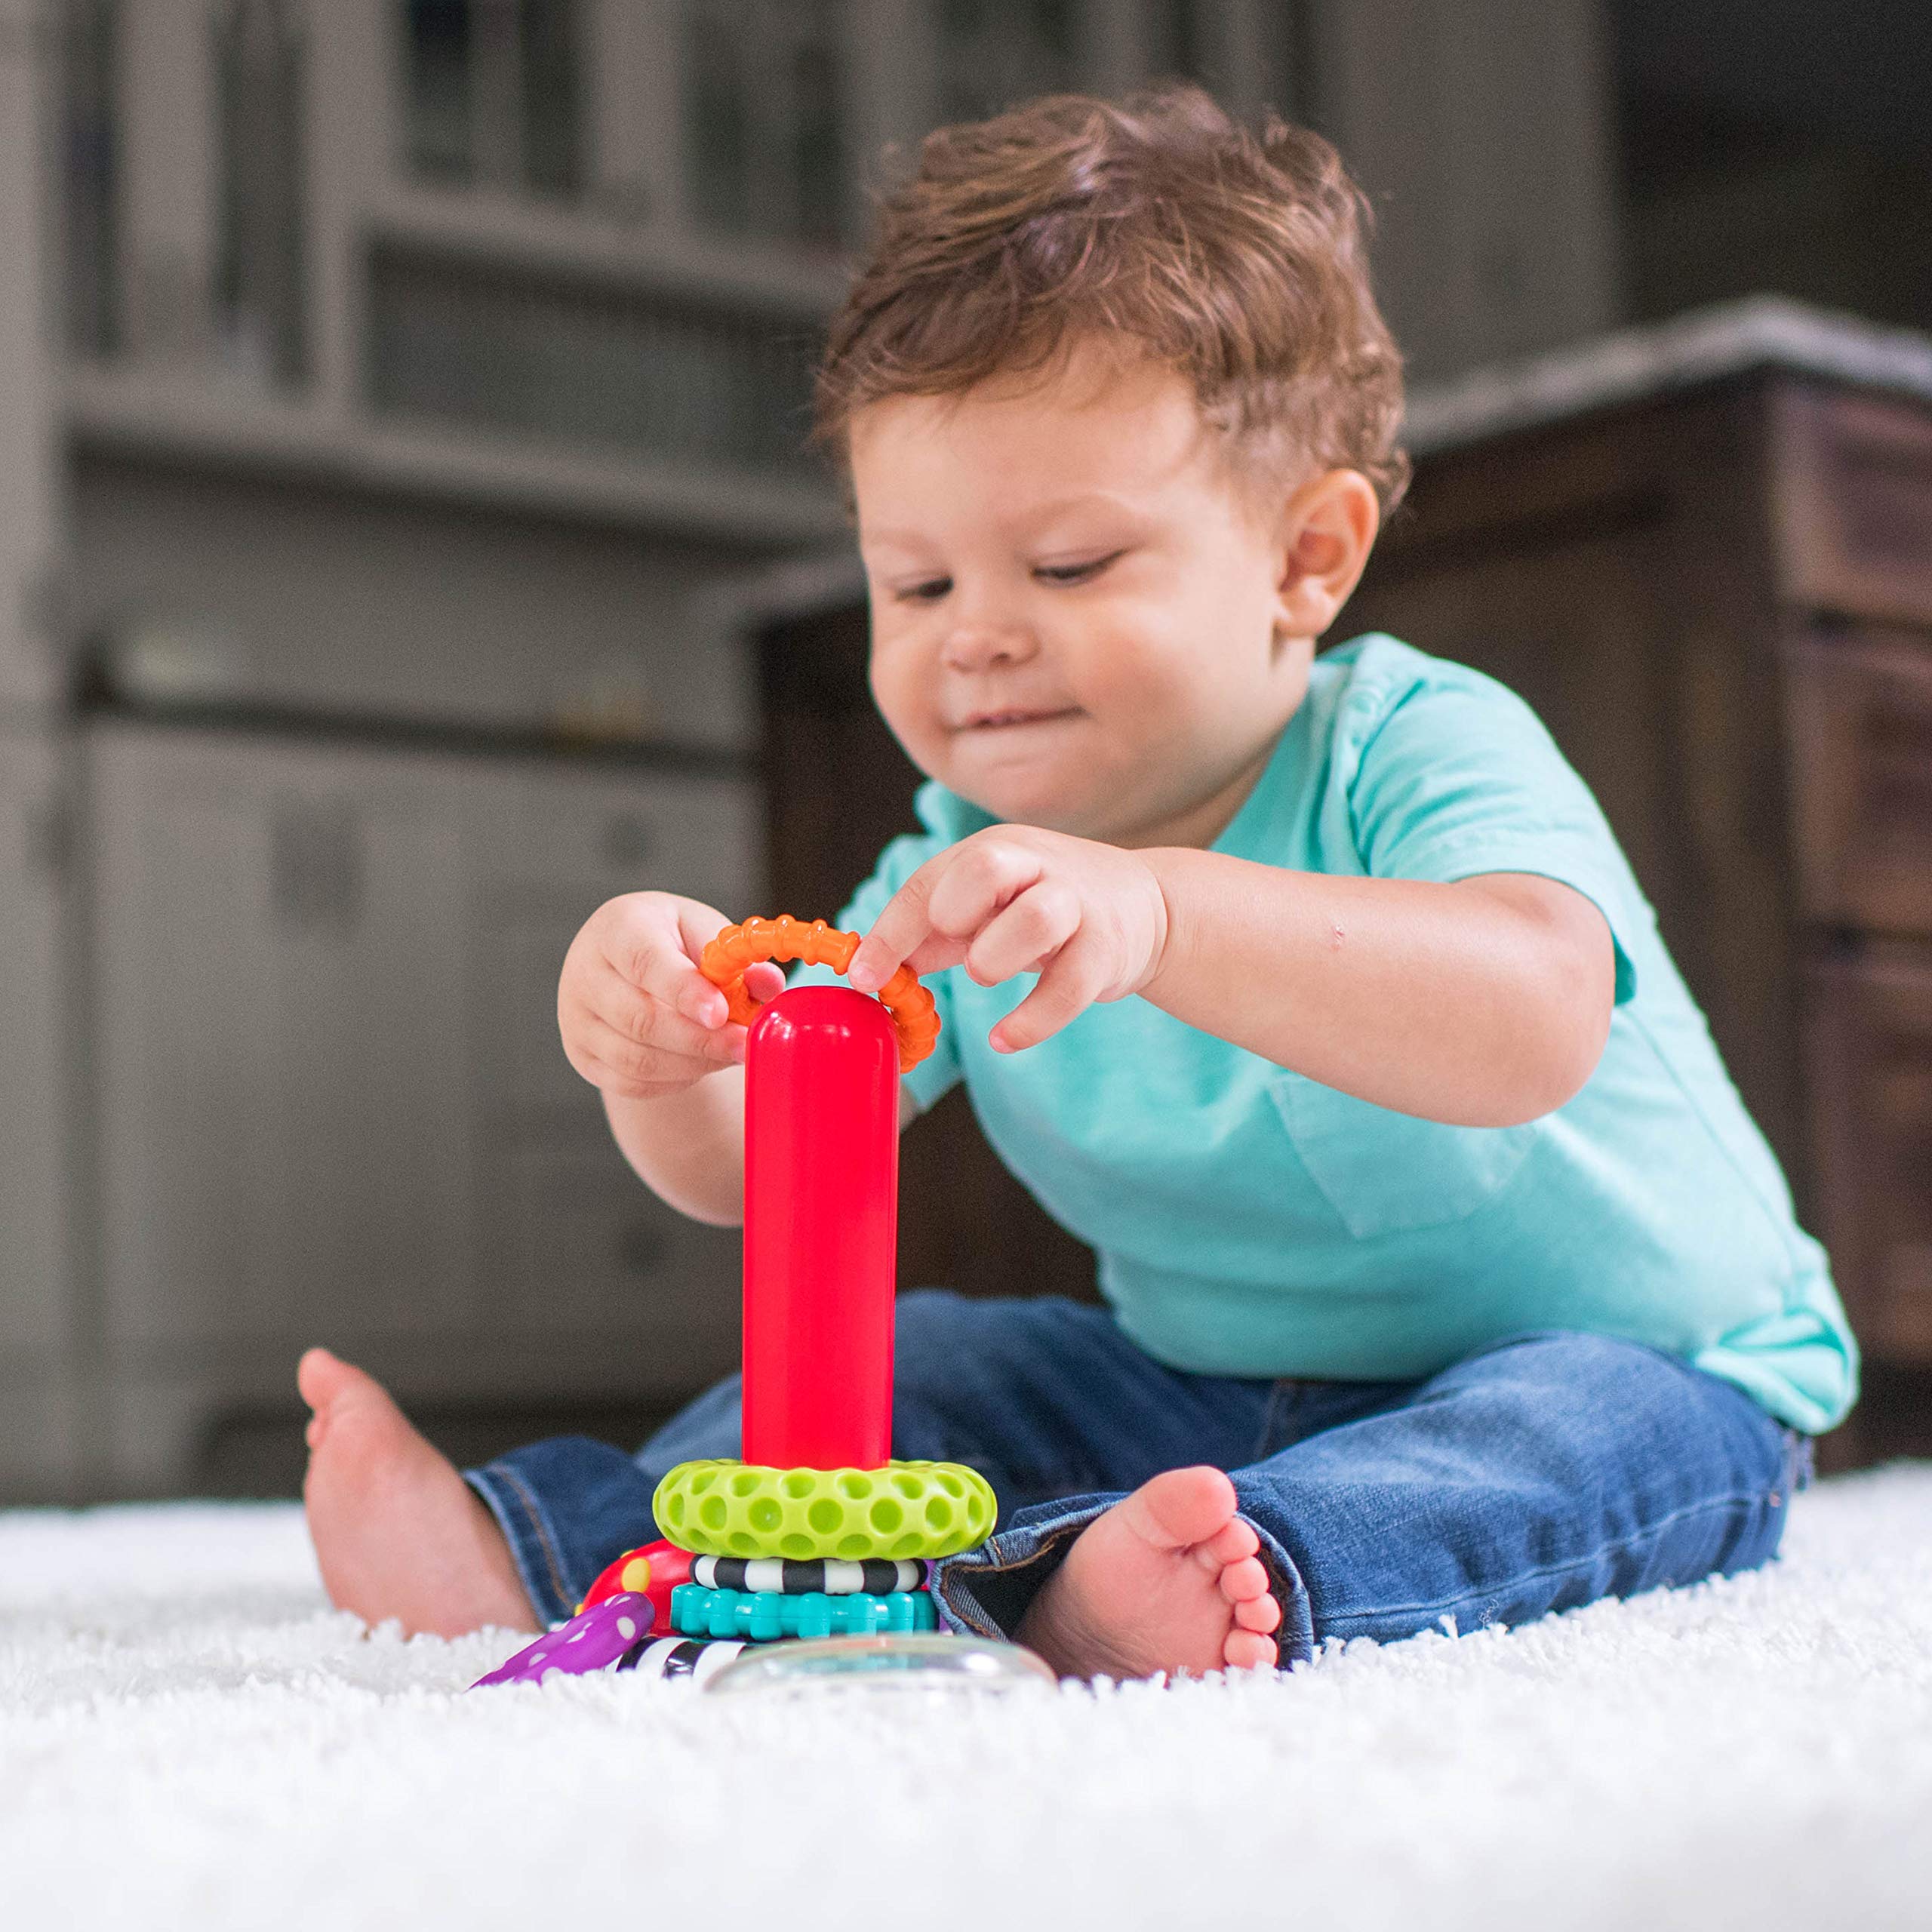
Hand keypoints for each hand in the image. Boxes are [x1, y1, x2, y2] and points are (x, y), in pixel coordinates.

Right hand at [558, 892, 784, 1100]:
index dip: (683, 991)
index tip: (721, 1014)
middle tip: (744, 1045)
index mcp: (618, 928)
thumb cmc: (672, 943)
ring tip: (728, 1052)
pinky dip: (674, 1079)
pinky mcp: (582, 1056)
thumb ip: (736, 959)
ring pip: (637, 1059)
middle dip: (700, 1039)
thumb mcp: (704, 934)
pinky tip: (698, 1062)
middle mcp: (586, 972)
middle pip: (640, 1019)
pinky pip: (632, 1083)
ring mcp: (577, 1019)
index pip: (644, 962)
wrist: (626, 963)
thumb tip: (768, 983)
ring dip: (693, 1063)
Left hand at [846, 826, 1169, 1052]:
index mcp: (996, 852)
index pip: (929, 884)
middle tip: (953, 948)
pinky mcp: (1107, 950)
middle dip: (955, 911)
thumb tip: (869, 972)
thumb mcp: (986, 908)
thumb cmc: (1046, 908)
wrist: (1146, 909)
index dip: (889, 934)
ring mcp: (1076, 905)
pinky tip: (1005, 1039)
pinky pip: (1069, 987)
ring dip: (995, 958)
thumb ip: (931, 935)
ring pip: (1035, 918)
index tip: (863, 979)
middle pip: (986, 866)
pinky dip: (1032, 1021)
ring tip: (985, 976)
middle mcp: (1036, 867)